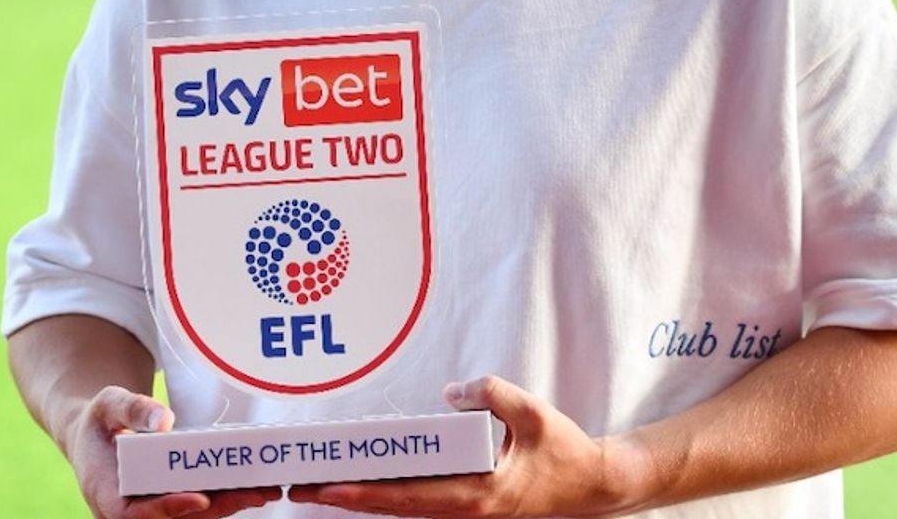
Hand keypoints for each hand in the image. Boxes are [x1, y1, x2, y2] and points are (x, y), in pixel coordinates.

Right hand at [66, 386, 283, 518]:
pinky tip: (253, 487)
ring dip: (229, 505)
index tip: (200, 498)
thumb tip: (165, 420)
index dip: (168, 509)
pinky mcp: (167, 505)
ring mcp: (150, 511)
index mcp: (106, 494)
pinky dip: (224, 498)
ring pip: (192, 518)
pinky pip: (197, 508)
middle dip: (218, 507)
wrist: (95, 437)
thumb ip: (132, 409)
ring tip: (265, 490)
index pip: (134, 514)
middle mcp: (129, 512)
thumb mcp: (108, 405)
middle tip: (256, 492)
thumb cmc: (100, 421)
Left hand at [287, 376, 653, 517]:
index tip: (326, 488)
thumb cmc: (565, 451)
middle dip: (347, 499)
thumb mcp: (534, 413)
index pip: (407, 497)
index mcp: (477, 496)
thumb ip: (493, 394)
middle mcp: (465, 512)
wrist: (595, 485)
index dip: (363, 494)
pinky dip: (390, 495)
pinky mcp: (470, 507)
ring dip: (364, 498)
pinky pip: (420, 504)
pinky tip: (367, 483)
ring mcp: (466, 514)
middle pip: (393, 509)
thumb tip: (453, 389)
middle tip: (302, 488)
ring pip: (404, 509)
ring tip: (321, 486)